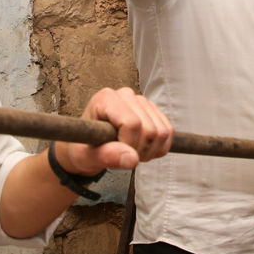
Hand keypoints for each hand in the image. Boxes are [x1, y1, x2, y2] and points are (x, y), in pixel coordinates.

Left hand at [57, 86, 173, 174]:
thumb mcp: (87, 156)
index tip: (116, 152)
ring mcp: (141, 101)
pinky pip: (169, 131)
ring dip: (151, 150)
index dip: (129, 144)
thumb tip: (132, 159)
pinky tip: (144, 150)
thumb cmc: (84, 150)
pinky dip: (160, 147)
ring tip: (133, 153)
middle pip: (150, 128)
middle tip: (124, 156)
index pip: (132, 123)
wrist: (89, 149)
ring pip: (162, 131)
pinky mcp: (153, 110)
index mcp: (106, 99)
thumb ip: (106, 156)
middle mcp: (125, 95)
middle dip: (140, 151)